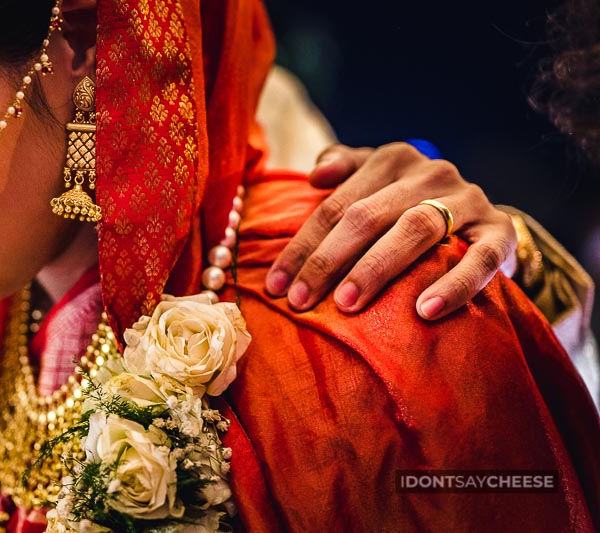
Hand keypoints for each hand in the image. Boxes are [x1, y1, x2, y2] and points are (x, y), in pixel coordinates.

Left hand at [265, 142, 516, 319]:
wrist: (482, 221)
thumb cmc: (409, 206)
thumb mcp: (376, 181)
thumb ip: (344, 169)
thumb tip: (314, 176)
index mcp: (393, 160)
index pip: (336, 205)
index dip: (302, 246)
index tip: (275, 287)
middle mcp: (430, 173)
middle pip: (368, 216)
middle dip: (328, 261)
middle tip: (301, 301)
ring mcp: (468, 199)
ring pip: (415, 229)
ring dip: (377, 268)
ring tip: (347, 304)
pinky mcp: (500, 231)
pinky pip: (478, 258)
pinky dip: (453, 284)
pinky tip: (425, 311)